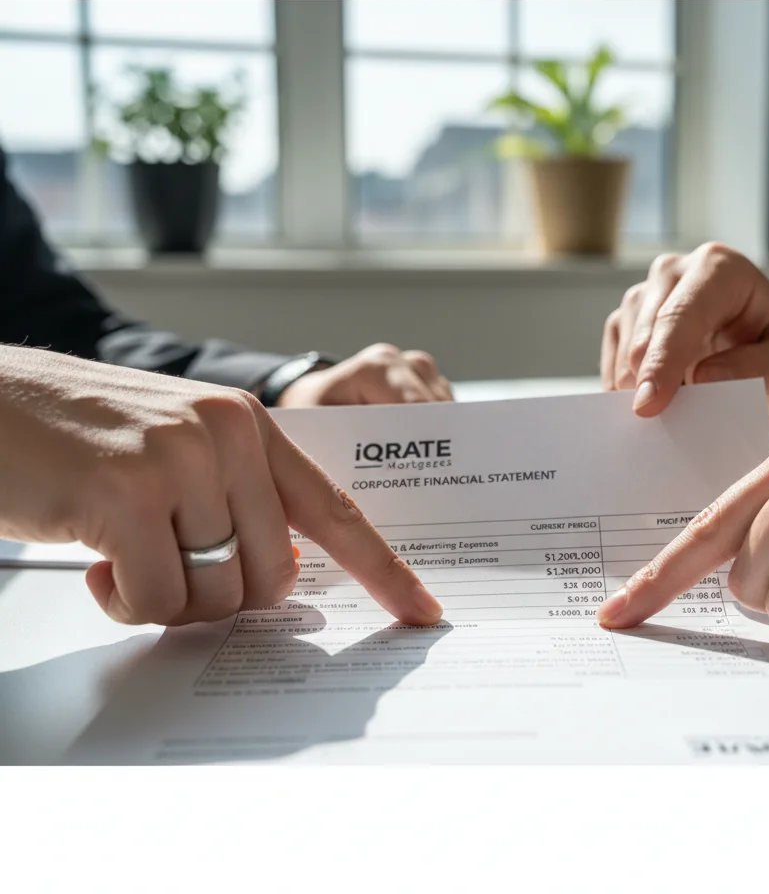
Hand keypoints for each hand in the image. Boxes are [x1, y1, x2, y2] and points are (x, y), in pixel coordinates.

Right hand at [0, 345, 442, 627]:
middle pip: (274, 575)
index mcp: (251, 425)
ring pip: (216, 594)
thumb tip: (285, 575)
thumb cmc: (80, 434)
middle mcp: (227, 436)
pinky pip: (158, 602)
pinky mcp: (124, 498)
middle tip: (171, 568)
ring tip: (125, 553)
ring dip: (170, 598)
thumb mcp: (181, 446)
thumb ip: (240, 497)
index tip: (421, 610)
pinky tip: (96, 561)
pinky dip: (126, 602)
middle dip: (225, 596)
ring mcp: (179, 463)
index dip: (384, 567)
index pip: (335, 509)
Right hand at [601, 245, 768, 434]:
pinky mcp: (628, 322)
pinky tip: (651, 407)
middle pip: (643, 331)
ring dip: (636, 388)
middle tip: (659, 426)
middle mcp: (676, 272)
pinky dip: (625, 390)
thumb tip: (703, 378)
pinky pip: (612, 360)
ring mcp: (647, 296)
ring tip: (668, 417)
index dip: (661, 361)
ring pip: (623, 347)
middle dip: (645, 381)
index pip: (680, 315)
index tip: (648, 406)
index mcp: (720, 268)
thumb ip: (761, 368)